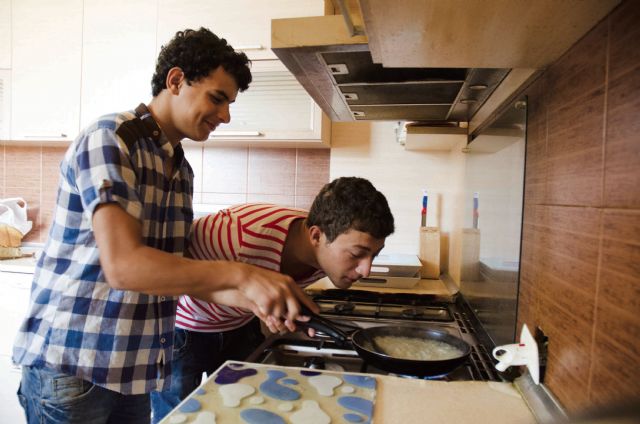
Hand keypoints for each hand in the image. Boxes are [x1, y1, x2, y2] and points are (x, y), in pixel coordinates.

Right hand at [199, 261, 318, 330]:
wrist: (241, 276)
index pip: (304, 297)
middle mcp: (285, 289)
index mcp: (288, 282)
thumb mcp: (274, 283)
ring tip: (268, 314)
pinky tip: (261, 310)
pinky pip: (270, 317)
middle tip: (288, 322)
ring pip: (282, 316)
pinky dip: (266, 317)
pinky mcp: (268, 302)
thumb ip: (283, 294)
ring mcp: (277, 296)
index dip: (311, 307)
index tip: (316, 313)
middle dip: (292, 320)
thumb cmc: (255, 280)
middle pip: (296, 311)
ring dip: (275, 319)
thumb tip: (291, 310)